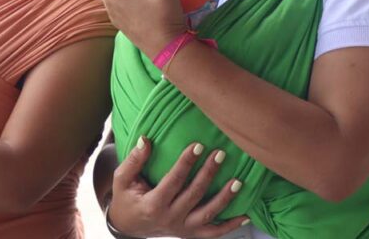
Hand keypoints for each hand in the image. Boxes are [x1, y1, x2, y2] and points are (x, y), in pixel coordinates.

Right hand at [107, 136, 248, 238]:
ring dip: (224, 198)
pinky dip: (231, 226)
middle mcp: (170, 219)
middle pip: (194, 194)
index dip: (186, 163)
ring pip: (207, 214)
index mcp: (153, 205)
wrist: (129, 225)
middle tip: (220, 153)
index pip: (173, 181)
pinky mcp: (191, 234)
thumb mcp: (122, 179)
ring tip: (238, 181)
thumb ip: (134, 160)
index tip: (198, 145)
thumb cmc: (126, 198)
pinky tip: (246, 215)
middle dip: (208, 173)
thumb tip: (145, 140)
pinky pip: (214, 233)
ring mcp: (182, 228)